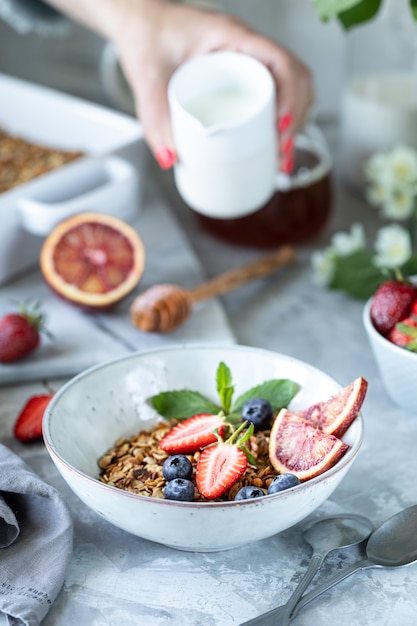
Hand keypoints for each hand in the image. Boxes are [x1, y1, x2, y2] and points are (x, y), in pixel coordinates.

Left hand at [112, 0, 312, 171]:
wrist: (140, 23)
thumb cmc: (147, 36)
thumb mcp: (147, 77)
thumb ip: (154, 118)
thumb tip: (170, 158)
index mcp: (233, 37)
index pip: (280, 62)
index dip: (290, 96)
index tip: (280, 127)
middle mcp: (247, 47)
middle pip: (296, 78)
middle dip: (297, 117)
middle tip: (281, 151)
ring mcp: (247, 61)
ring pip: (290, 87)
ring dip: (294, 120)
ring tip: (281, 154)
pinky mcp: (241, 75)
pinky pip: (273, 93)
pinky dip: (281, 118)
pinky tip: (274, 142)